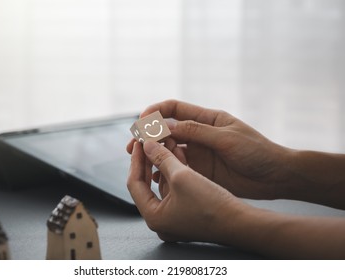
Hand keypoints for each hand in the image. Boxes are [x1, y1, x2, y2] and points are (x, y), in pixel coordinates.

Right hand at [127, 99, 291, 199]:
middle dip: (147, 136)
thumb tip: (167, 125)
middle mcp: (198, 134)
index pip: (173, 109)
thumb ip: (197, 132)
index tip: (140, 122)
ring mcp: (198, 153)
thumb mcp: (227, 139)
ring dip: (153, 154)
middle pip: (165, 130)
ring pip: (168, 150)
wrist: (276, 177)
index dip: (154, 112)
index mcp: (206, 119)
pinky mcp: (200, 170)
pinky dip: (164, 171)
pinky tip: (156, 177)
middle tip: (133, 148)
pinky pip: (176, 168)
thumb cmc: (257, 152)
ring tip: (141, 163)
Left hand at [127, 140, 247, 242]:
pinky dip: (175, 172)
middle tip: (148, 141)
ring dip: (164, 163)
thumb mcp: (181, 176)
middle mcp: (161, 220)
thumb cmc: (211, 205)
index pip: (134, 183)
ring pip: (162, 184)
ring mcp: (174, 218)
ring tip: (166, 142)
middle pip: (147, 184)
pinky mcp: (186, 213)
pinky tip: (179, 154)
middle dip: (149, 160)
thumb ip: (161, 158)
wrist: (241, 222)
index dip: (136, 160)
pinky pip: (174, 189)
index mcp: (153, 217)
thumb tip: (147, 145)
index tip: (138, 143)